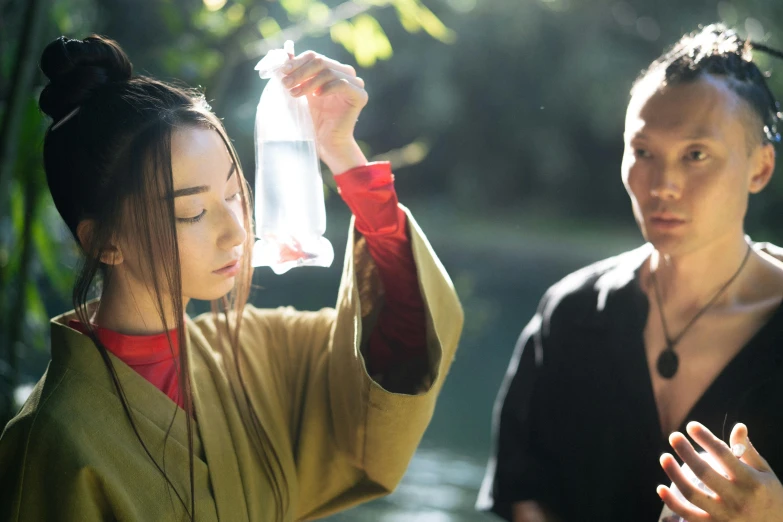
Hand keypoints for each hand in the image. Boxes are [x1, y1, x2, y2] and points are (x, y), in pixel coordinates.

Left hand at [281, 50, 367, 173]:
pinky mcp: (360, 95)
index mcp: (332, 69)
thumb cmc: (313, 119)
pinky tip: (316, 96)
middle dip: (300, 72)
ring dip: (309, 82)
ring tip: (295, 94)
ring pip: (329, 71)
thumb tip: (284, 52)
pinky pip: (342, 83)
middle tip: (286, 84)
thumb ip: (295, 72)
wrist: (326, 141)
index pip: (313, 56)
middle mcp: (345, 73)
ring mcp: (355, 83)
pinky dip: (327, 88)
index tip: (282, 72)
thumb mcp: (300, 91)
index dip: (296, 62)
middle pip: (320, 61)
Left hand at [658, 421, 782, 521]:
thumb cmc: (769, 496)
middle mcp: (738, 499)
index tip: (691, 426)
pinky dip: (672, 503)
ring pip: (692, 494)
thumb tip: (738, 426)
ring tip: (665, 457)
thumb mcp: (765, 473)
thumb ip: (748, 451)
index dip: (706, 438)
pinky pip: (688, 516)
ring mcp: (725, 516)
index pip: (724, 455)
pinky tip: (661, 488)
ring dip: (674, 474)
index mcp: (751, 482)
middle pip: (704, 473)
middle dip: (686, 452)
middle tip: (674, 436)